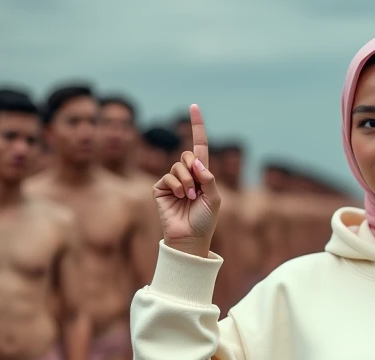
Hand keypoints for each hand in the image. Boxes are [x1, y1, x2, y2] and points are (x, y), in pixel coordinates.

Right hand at [153, 104, 221, 251]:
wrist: (190, 239)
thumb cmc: (205, 221)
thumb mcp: (215, 199)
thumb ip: (209, 179)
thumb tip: (197, 162)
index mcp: (202, 175)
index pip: (199, 146)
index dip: (197, 127)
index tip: (194, 106)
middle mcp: (186, 176)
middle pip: (187, 155)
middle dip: (194, 168)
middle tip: (197, 187)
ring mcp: (172, 182)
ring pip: (178, 167)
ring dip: (186, 181)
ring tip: (189, 197)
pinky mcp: (160, 189)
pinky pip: (167, 177)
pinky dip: (176, 186)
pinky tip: (180, 197)